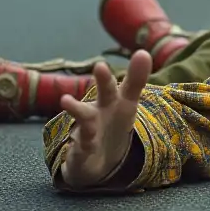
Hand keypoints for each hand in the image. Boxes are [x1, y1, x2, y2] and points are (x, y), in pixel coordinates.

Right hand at [59, 50, 151, 188]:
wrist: (94, 159)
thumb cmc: (112, 122)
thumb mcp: (127, 104)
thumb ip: (136, 80)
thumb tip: (143, 52)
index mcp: (117, 99)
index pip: (130, 85)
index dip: (136, 73)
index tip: (141, 54)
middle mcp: (101, 109)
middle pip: (105, 93)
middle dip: (104, 80)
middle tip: (101, 66)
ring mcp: (89, 129)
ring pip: (85, 118)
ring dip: (77, 109)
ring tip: (66, 100)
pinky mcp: (81, 150)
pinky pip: (82, 147)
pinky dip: (84, 144)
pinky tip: (87, 144)